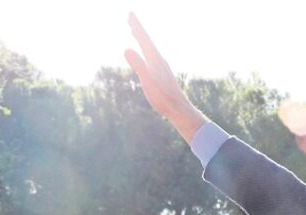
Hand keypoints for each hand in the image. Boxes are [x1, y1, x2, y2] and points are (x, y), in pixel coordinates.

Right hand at [124, 13, 206, 141]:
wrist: (179, 109)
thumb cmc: (163, 97)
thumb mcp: (147, 81)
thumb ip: (138, 65)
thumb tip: (126, 49)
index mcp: (155, 59)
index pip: (144, 39)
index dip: (136, 26)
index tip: (130, 14)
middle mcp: (160, 60)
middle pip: (147, 41)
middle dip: (138, 29)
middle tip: (130, 17)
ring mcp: (161, 67)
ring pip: (149, 48)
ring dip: (141, 38)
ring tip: (134, 31)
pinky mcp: (162, 74)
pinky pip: (151, 57)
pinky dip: (145, 50)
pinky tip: (145, 54)